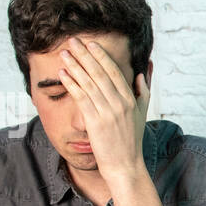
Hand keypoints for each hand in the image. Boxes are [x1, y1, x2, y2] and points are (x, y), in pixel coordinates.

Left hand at [57, 35, 148, 181]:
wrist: (125, 165)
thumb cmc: (132, 141)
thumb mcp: (142, 114)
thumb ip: (143, 92)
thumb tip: (143, 73)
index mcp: (130, 99)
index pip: (114, 72)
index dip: (101, 56)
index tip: (91, 44)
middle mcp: (119, 103)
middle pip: (99, 73)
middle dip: (84, 55)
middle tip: (72, 41)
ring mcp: (107, 112)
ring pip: (88, 83)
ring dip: (74, 66)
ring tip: (64, 54)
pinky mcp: (95, 122)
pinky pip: (81, 97)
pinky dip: (71, 83)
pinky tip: (63, 73)